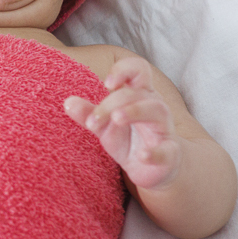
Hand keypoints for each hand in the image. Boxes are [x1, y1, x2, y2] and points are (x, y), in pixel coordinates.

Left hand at [65, 55, 180, 189]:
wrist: (151, 168)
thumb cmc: (127, 139)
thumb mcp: (103, 125)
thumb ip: (88, 113)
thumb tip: (68, 102)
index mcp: (138, 95)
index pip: (139, 69)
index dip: (124, 70)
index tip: (107, 83)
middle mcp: (154, 107)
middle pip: (136, 93)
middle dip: (110, 104)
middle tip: (91, 122)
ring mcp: (164, 130)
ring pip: (157, 110)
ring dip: (134, 111)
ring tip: (116, 119)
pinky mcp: (170, 154)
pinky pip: (167, 151)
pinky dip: (154, 152)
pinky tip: (142, 156)